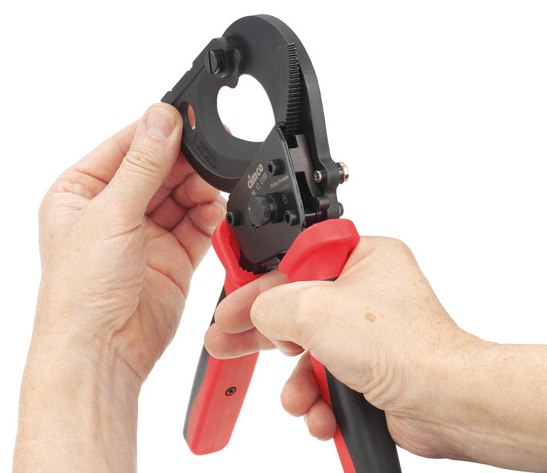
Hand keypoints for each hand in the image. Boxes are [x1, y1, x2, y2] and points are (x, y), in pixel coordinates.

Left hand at [14, 103, 223, 471]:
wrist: (102, 352)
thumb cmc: (80, 292)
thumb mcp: (110, 215)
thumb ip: (142, 166)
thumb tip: (161, 119)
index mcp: (81, 192)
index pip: (125, 146)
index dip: (156, 132)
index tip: (185, 119)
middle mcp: (113, 210)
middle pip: (158, 169)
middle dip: (183, 165)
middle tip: (206, 159)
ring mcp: (144, 234)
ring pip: (181, 195)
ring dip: (199, 190)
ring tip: (209, 192)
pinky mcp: (172, 257)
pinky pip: (197, 224)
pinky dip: (208, 216)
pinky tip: (213, 212)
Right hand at [205, 237, 546, 470]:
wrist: (445, 404)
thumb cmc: (403, 347)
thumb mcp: (313, 310)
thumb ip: (271, 304)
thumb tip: (256, 311)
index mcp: (361, 257)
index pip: (294, 262)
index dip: (258, 282)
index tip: (231, 298)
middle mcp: (364, 292)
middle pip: (294, 307)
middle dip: (260, 333)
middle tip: (224, 339)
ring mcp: (366, 333)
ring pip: (306, 351)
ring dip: (297, 382)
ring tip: (296, 398)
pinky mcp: (367, 368)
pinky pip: (324, 378)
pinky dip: (318, 398)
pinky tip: (321, 412)